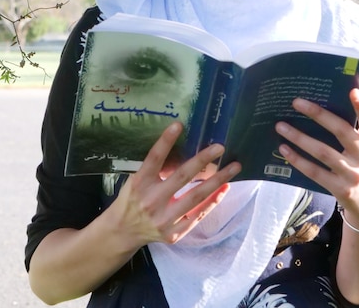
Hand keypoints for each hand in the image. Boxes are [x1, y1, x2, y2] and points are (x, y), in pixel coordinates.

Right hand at [106, 122, 240, 248]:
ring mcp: (163, 219)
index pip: (154, 158)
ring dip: (218, 181)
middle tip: (220, 147)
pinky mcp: (173, 233)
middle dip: (203, 160)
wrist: (124, 232)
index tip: (179, 125)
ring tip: (234, 168)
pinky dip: (213, 201)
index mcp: (139, 183)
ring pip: (196, 197)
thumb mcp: (137, 180)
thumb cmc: (133, 199)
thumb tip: (184, 148)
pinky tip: (224, 188)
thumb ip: (156, 169)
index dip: (165, 141)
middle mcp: (151, 200)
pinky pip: (198, 215)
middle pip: (181, 177)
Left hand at [275, 89, 358, 230]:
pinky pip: (315, 172)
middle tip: (296, 102)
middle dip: (318, 114)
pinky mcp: (340, 189)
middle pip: (341, 131)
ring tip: (281, 126)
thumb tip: (328, 103)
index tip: (352, 91)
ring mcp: (353, 174)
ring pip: (323, 152)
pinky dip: (298, 160)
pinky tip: (284, 149)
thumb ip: (355, 130)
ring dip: (299, 137)